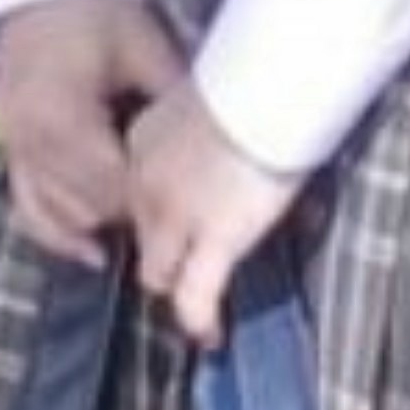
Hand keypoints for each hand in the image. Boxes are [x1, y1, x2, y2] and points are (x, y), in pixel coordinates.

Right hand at [0, 0, 185, 265]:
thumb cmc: (98, 11)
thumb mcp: (144, 46)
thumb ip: (172, 97)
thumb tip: (219, 132)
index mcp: (63, 114)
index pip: (113, 183)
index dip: (150, 198)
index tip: (182, 200)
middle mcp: (29, 139)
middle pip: (86, 205)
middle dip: (127, 213)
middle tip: (169, 213)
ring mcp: (12, 146)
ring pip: (56, 212)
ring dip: (96, 221)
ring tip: (140, 227)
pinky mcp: (7, 147)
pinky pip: (28, 206)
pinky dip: (57, 230)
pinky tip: (90, 250)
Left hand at [126, 77, 304, 348]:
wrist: (269, 81)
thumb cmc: (257, 75)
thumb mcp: (217, 99)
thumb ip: (210, 129)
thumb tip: (232, 144)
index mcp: (145, 139)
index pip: (139, 193)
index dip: (162, 211)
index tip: (184, 218)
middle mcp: (145, 183)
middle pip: (141, 235)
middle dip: (166, 249)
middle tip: (196, 259)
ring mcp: (173, 217)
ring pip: (157, 273)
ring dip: (179, 283)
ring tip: (202, 302)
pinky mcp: (212, 241)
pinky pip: (194, 298)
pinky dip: (200, 320)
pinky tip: (212, 334)